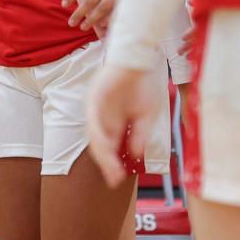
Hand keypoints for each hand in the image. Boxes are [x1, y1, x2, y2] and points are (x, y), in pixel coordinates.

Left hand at [86, 64, 161, 187]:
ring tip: (111, 168)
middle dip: (106, 163)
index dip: (112, 163)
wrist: (139, 60)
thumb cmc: (142, 85)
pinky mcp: (94, 99)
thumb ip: (140, 134)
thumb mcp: (146, 115)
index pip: (109, 146)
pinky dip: (99, 134)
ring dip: (102, 153)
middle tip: (113, 179)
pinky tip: (106, 146)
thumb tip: (136, 154)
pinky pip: (93, 120)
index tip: (118, 179)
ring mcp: (96, 109)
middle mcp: (102, 118)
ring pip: (95, 136)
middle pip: (99, 144)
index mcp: (113, 122)